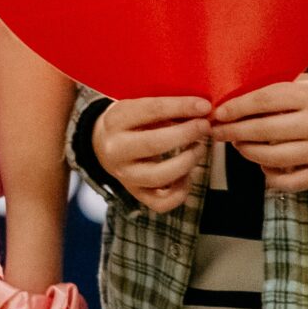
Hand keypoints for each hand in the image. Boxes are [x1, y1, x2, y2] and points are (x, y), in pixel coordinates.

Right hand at [92, 95, 212, 211]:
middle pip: (154, 144)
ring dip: (188, 162)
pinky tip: (187, 175)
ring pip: (159, 176)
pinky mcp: (135, 193)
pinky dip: (180, 191)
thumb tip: (202, 110)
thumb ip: (167, 108)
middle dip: (187, 134)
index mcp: (114, 121)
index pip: (150, 111)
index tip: (204, 106)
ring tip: (199, 148)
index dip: (180, 107)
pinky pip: (161, 202)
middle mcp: (115, 150)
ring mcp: (124, 175)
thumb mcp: (139, 108)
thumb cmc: (131, 122)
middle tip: (205, 127)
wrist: (102, 144)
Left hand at [209, 74, 307, 194]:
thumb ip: (278, 87)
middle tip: (216, 132)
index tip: (217, 113)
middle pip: (264, 130)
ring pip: (273, 158)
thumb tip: (233, 96)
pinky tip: (262, 165)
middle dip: (233, 132)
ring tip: (238, 144)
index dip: (236, 108)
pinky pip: (292, 182)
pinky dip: (271, 177)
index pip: (264, 101)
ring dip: (247, 152)